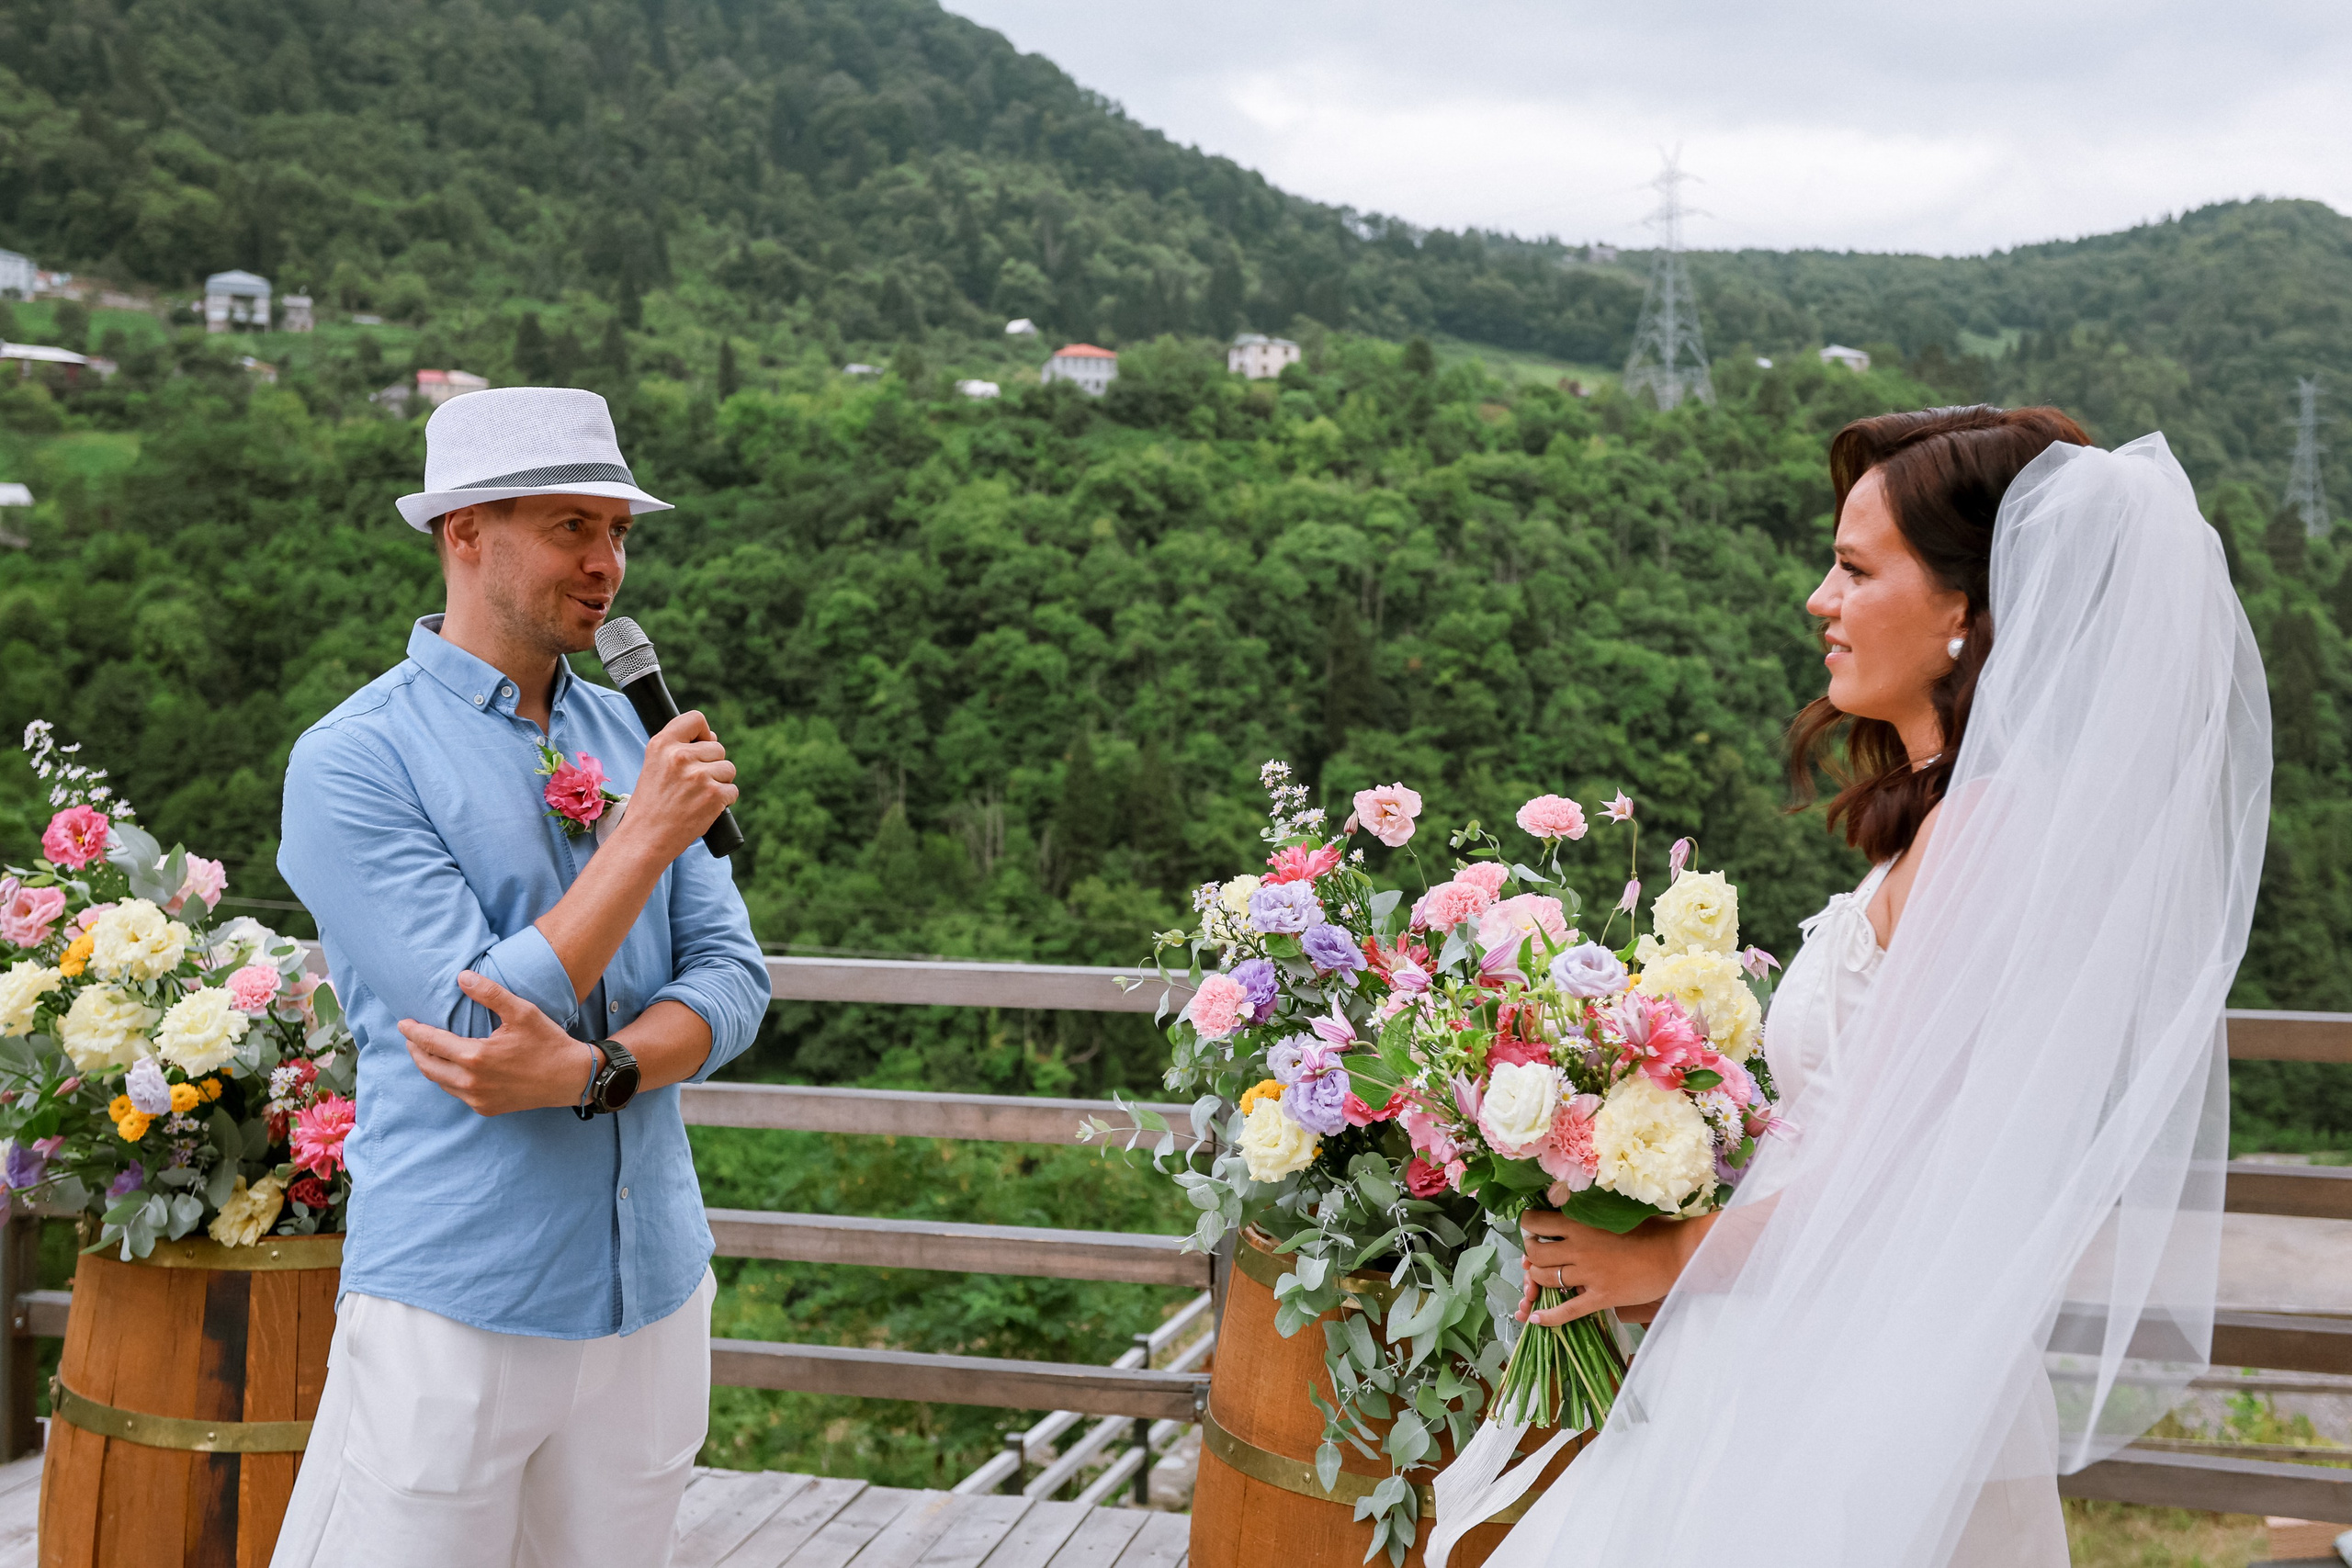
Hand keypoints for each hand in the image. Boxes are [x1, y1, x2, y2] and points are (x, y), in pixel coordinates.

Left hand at [399, 971, 596, 1116]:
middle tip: (410, 1037)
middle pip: (427, 1066)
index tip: (403, 1023)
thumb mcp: (522, 1012)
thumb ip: (490, 994)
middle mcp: (471, 1082)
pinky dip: (447, 1079)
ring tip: (426, 1050)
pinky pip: (456, 1093)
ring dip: (429, 1065)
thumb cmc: (547, 1042)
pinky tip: (451, 1068)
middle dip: (415, 1050)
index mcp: (475, 1056)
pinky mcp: (486, 1108)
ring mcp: (477, 1098)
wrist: (570, 1078)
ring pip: (440, 1081)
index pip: (431, 1042)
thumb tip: (461, 977)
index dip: (413, 1032)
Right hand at [616, 710, 737, 862]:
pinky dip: (724, 800)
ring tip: (697, 796)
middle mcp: (680, 756)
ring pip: (728, 768)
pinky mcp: (714, 795)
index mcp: (662, 744)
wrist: (645, 837)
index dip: (703, 732)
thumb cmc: (651, 804)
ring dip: (720, 782)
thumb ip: (680, 748)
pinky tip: (704, 808)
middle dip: (712, 765)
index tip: (700, 745)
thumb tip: (713, 737)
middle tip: (692, 784)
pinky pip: (733, 790)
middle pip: (718, 748)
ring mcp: (699, 775)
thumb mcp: (655, 766)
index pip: (696, 719)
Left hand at [1516, 1209, 1693, 1327]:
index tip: (1533, 1227)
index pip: (1538, 1222)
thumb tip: (1574, 1206)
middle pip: (1535, 1252)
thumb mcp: (1616, 1211)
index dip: (1530, 1225)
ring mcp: (1588, 1274)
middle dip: (1529, 1253)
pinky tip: (1536, 1319)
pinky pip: (1568, 1310)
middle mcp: (1578, 1248)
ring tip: (1537, 1276)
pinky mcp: (1601, 1296)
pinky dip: (1549, 1316)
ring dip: (1536, 1278)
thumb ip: (1592, 1213)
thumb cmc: (1652, 1228)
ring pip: (1545, 1278)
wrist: (1676, 1253)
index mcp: (1581, 1223)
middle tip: (1535, 1253)